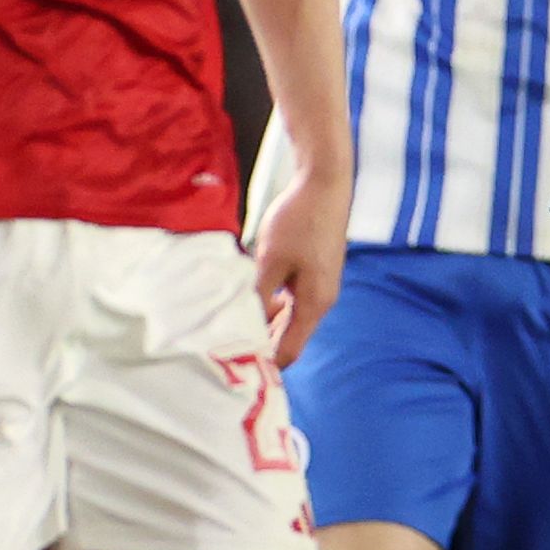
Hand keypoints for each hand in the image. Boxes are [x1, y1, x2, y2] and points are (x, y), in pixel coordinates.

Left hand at [246, 170, 346, 365]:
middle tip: (226, 345)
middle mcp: (321, 300)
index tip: (236, 366)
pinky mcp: (315, 272)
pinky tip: (251, 291)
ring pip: (288, 316)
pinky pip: (291, 298)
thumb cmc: (298, 221)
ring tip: (233, 316)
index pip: (288, 350)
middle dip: (261, 341)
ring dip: (263, 319)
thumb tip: (242, 324)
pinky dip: (272, 301)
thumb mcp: (270, 260)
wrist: (324, 183)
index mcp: (313, 304)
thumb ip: (258, 296)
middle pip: (288, 336)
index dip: (264, 362)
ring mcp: (319, 286)